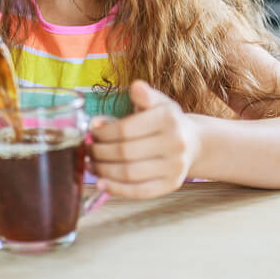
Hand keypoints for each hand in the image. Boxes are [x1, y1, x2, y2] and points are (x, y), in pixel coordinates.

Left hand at [89, 80, 199, 198]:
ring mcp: (175, 167)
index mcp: (168, 118)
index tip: (91, 132)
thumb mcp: (158, 102)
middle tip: (87, 150)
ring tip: (91, 164)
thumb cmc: (166, 121)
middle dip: (99, 152)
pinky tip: (101, 183)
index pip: (126, 128)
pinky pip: (140, 191)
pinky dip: (117, 189)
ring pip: (130, 173)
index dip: (103, 133)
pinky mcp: (171, 185)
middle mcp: (175, 143)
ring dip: (103, 170)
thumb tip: (135, 87)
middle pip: (125, 152)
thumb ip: (144, 95)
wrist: (192, 142)